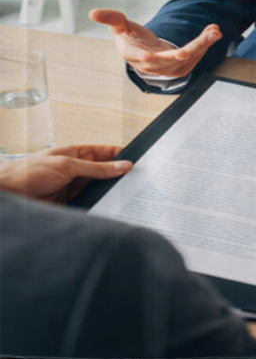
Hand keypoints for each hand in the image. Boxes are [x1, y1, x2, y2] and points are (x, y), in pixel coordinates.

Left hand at [0, 145, 131, 203]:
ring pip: (100, 188)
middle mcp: (78, 169)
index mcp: (78, 153)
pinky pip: (91, 201)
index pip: (107, 152)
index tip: (139, 162)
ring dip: (109, 191)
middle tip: (137, 181)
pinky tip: (108, 206)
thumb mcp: (67, 166)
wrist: (8, 194)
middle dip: (120, 176)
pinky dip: (100, 203)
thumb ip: (96, 168)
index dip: (123, 155)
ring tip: (125, 194)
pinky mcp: (71, 202)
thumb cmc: (28, 172)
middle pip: (106, 171)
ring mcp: (74, 186)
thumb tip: (123, 165)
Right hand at [89, 8, 221, 77]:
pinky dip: (205, 44)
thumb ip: (111, 19)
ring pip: (189, 58)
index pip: (142, 59)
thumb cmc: (132, 39)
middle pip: (173, 59)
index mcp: (135, 56)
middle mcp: (154, 65)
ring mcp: (169, 68)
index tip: (153, 55)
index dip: (147, 58)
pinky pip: (196, 56)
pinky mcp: (182, 67)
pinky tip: (213, 31)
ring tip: (214, 30)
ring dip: (204, 44)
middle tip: (206, 37)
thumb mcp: (120, 27)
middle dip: (192, 48)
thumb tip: (93, 12)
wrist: (145, 54)